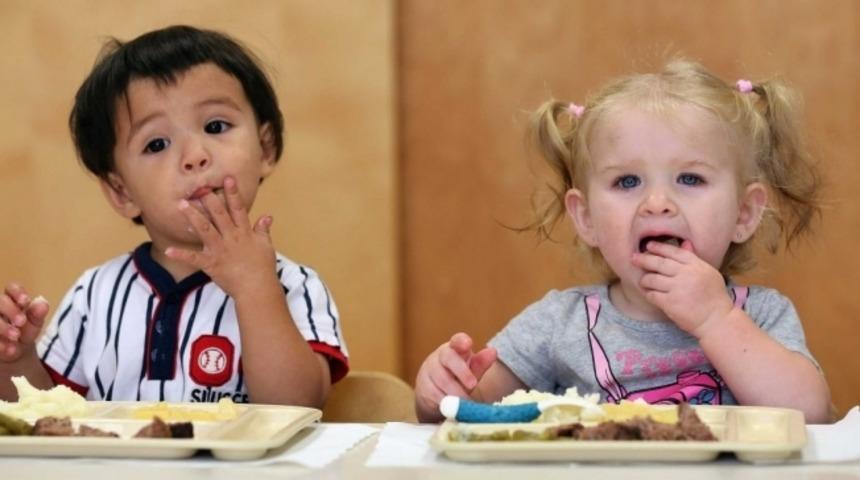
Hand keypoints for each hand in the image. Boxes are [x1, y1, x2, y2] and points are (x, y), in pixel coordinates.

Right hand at [0, 283, 49, 361]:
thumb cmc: (24, 332)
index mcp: (12, 300)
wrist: (13, 353)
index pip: (11, 288)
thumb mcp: (33, 325)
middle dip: (11, 311)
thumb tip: (43, 303)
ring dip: (3, 327)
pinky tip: (8, 349)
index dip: (17, 292)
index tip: (25, 302)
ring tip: (16, 337)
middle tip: (22, 322)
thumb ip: (37, 314)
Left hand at [165, 176, 275, 298]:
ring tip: (181, 204)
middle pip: (219, 215)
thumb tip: (267, 215)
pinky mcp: (211, 264)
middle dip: (208, 200)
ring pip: (205, 230)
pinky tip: (168, 249)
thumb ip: (263, 230)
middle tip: (198, 187)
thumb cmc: (263, 268)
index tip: (227, 178)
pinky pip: (194, 258)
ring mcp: (220, 250)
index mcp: (244, 232)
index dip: (233, 193)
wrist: (258, 289)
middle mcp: (231, 238)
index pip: (238, 209)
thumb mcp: (266, 246)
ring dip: (193, 217)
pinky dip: (181, 254)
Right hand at [415, 332, 496, 421]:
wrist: (433, 395)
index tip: (468, 344)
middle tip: (473, 385)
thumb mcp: (470, 371)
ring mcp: (429, 370)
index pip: (457, 340)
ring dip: (456, 392)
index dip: (461, 341)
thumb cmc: (456, 378)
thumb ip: (480, 363)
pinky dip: (447, 402)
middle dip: (462, 372)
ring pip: (442, 379)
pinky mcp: (423, 387)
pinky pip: (435, 394)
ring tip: (467, 402)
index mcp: (454, 349)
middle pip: (449, 358)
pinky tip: (454, 407)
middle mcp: (439, 356)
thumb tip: (493, 352)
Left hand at [631, 240, 732, 336]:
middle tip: (634, 258)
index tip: (648, 246)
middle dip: (644, 259)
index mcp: (696, 265)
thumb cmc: (714, 296)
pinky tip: (649, 294)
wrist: (716, 319)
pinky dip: (648, 294)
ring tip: (643, 281)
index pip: (674, 252)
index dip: (659, 247)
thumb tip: (684, 243)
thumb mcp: (709, 273)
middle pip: (659, 262)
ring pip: (652, 278)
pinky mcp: (670, 303)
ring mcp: (677, 288)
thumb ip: (694, 259)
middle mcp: (686, 274)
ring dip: (645, 279)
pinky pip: (652, 295)